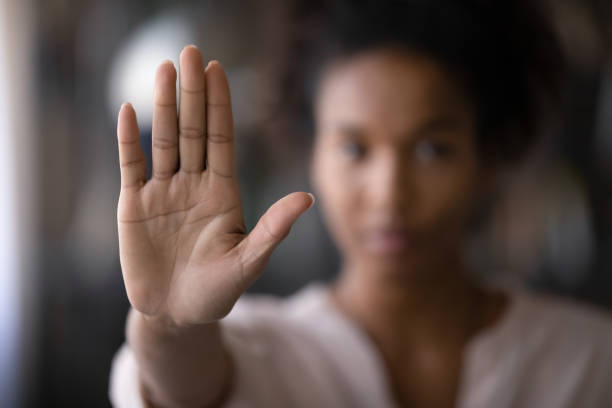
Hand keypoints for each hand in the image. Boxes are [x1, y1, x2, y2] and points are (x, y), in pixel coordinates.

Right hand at [116, 45, 312, 326]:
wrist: (177, 314)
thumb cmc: (217, 291)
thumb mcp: (249, 261)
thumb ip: (273, 228)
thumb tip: (308, 196)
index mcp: (222, 193)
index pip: (221, 139)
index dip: (220, 105)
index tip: (219, 70)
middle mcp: (193, 184)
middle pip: (193, 130)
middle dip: (192, 92)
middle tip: (190, 52)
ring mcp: (163, 192)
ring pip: (163, 140)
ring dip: (162, 105)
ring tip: (163, 68)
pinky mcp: (134, 206)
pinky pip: (131, 166)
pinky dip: (128, 139)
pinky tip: (129, 110)